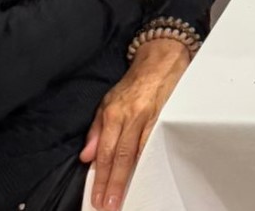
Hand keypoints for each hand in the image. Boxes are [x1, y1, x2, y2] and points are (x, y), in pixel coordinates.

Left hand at [80, 39, 189, 210]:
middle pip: (120, 156)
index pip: (105, 152)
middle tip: (108, 204)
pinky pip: (157, 143)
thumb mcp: (108, 102)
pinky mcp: (167, 116)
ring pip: (139, 152)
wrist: (162, 59)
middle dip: (114, 183)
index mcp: (113, 113)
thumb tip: (87, 157)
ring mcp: (150, 117)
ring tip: (125, 197)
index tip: (96, 198)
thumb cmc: (134, 83)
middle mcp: (130, 116)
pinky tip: (148, 175)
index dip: (100, 177)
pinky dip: (151, 160)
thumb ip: (97, 130)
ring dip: (131, 176)